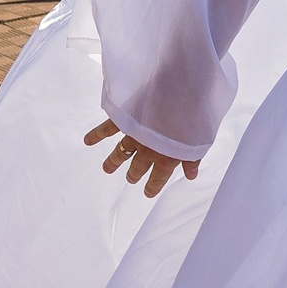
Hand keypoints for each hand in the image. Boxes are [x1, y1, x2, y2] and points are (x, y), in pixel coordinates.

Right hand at [83, 120, 198, 195]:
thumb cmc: (193, 117)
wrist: (180, 94)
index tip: (147, 193)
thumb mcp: (199, 141)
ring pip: (120, 152)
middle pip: (138, 167)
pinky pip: (107, 129)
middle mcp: (147, 150)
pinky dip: (96, 134)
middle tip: (131, 179)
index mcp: (167, 157)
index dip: (152, 187)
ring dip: (113, 161)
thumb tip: (191, 175)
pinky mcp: (125, 118)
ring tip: (107, 168)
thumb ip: (192, 159)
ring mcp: (134, 135)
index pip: (158, 178)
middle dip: (134, 175)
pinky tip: (87, 140)